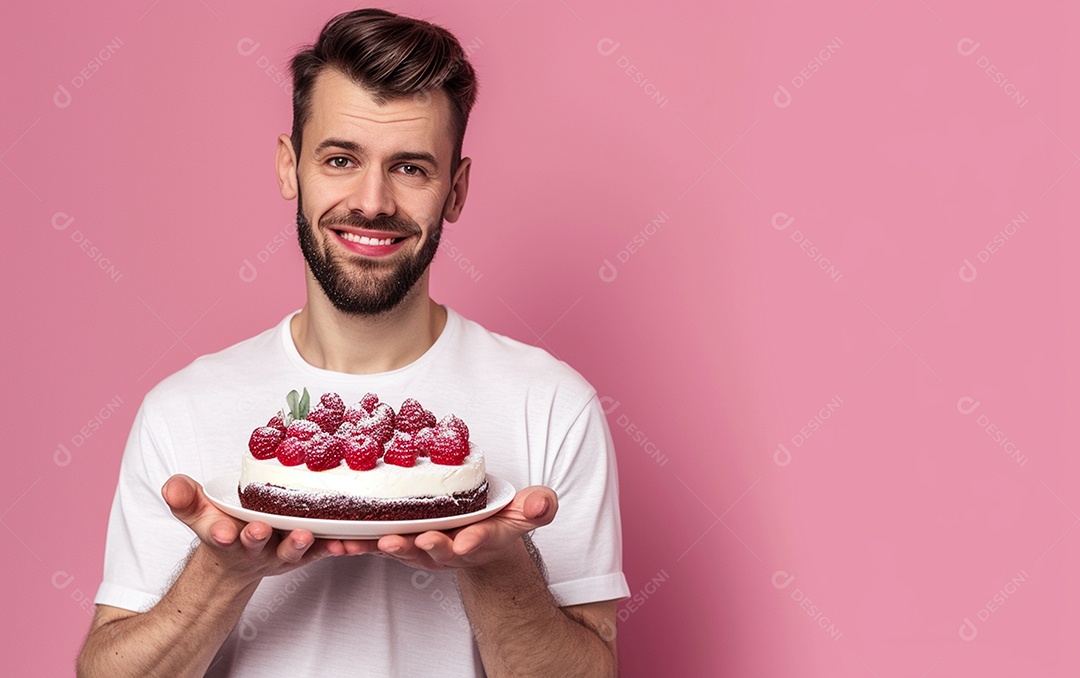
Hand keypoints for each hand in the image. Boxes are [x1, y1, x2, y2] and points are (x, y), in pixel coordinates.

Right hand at [161, 474, 350, 584]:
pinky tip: (344, 544)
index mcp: (227, 536)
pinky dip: (332, 548)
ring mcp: (281, 552)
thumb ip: (184, 498)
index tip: (221, 532)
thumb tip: (171, 486)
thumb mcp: (198, 512)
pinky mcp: (306, 552)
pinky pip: (321, 551)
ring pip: (291, 550)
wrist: (243, 556)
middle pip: (256, 544)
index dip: (220, 534)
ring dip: (298, 544)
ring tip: (304, 535)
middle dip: (256, 538)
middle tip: (259, 530)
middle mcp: (255, 548)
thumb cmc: (223, 526)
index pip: (220, 535)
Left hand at [352, 486, 557, 571]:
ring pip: (402, 550)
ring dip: (384, 548)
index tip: (466, 542)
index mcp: (479, 539)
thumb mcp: (524, 512)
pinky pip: (377, 545)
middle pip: (435, 551)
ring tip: (368, 542)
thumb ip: (537, 508)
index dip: (473, 542)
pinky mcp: (400, 543)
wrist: (476, 537)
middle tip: (416, 540)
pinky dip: (359, 544)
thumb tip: (543, 503)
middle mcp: (449, 549)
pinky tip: (340, 541)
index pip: (479, 541)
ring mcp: (423, 549)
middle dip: (425, 547)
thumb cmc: (497, 521)